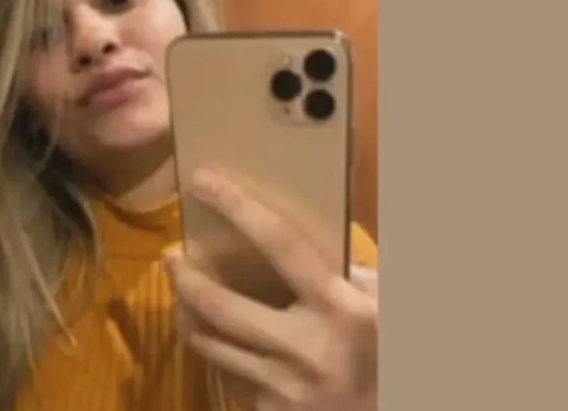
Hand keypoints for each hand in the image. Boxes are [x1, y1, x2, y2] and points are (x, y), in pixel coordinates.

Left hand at [166, 167, 377, 410]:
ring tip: (181, 294)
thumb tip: (288, 237)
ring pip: (212, 344)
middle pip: (222, 306)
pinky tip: (216, 338)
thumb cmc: (391, 348)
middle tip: (170, 256)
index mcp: (341, 307)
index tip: (202, 180)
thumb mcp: (379, 299)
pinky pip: (230, 375)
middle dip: (185, 278)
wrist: (396, 410)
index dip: (239, 208)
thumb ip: (341, 270)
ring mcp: (287, 386)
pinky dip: (219, 352)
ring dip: (187, 315)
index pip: (281, 244)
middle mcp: (309, 347)